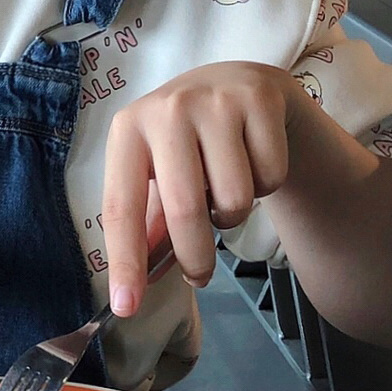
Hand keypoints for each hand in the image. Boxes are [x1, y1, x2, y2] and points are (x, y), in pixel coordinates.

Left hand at [100, 62, 304, 315]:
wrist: (238, 83)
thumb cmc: (188, 141)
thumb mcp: (157, 170)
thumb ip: (147, 225)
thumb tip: (134, 290)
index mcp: (128, 130)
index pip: (121, 207)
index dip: (125, 262)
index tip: (126, 307)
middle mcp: (168, 109)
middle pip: (184, 210)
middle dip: (195, 258)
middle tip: (200, 275)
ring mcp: (216, 100)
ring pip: (235, 199)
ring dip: (233, 213)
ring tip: (226, 187)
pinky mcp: (261, 98)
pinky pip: (270, 177)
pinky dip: (267, 186)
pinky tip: (253, 161)